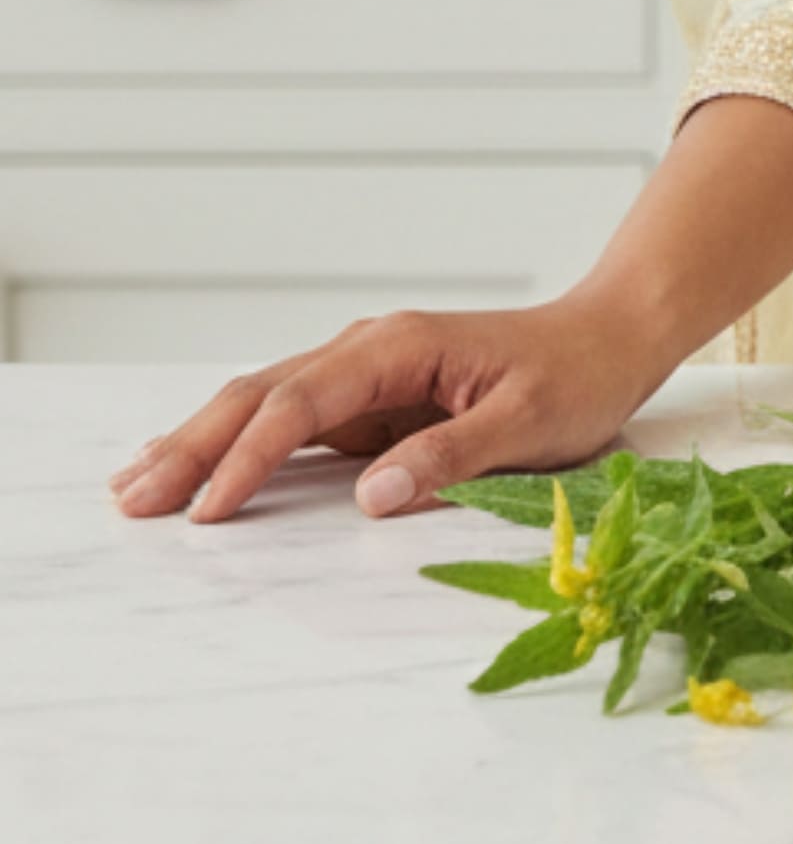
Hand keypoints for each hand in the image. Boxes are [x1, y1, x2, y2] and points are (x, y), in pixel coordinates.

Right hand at [109, 294, 672, 525]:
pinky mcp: (373, 399)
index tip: (208, 507)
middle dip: (193, 445)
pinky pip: (294, 421)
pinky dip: (241, 444)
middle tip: (129, 498)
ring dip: (201, 442)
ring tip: (133, 485)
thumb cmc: (579, 374)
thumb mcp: (531, 422)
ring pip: (266, 404)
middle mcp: (371, 350)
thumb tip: (371, 495)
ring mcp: (367, 374)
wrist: (611, 336)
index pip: (304, 402)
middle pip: (261, 394)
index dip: (251, 456)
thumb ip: (452, 456)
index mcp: (401, 347)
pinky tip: (201, 469)